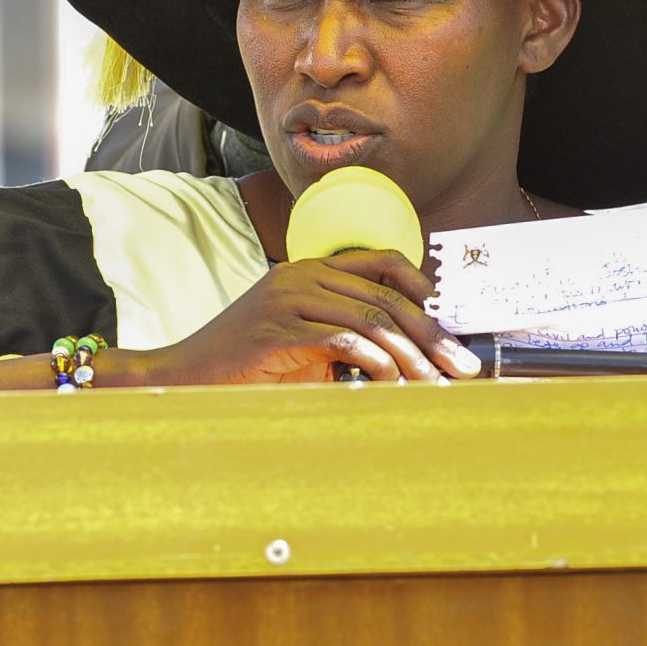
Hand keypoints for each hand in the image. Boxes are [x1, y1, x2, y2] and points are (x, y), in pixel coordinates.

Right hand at [129, 250, 481, 385]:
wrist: (184, 377)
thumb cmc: (248, 367)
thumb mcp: (304, 343)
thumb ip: (345, 336)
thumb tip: (407, 358)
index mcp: (309, 270)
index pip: (382, 263)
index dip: (423, 289)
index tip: (452, 323)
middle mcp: (301, 275)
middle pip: (385, 296)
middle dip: (431, 334)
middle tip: (462, 365)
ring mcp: (286, 299)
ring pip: (369, 317)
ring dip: (410, 354)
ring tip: (435, 382)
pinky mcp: (276, 329)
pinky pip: (340, 338)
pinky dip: (373, 358)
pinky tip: (391, 379)